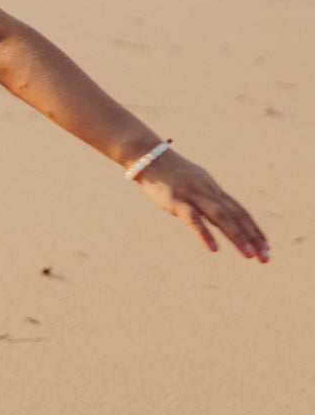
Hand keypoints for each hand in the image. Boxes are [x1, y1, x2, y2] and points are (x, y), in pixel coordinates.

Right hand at [135, 150, 269, 260]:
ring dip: (237, 236)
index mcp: (214, 189)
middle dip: (253, 237)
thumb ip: (206, 198)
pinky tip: (214, 249)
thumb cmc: (168, 172)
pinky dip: (205, 234)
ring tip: (249, 255)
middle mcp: (209, 192)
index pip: (240, 211)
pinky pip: (193, 219)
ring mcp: (193, 195)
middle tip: (266, 258)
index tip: (266, 247)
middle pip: (237, 216)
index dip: (254, 229)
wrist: (148, 156)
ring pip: (221, 217)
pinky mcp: (176, 200)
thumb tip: (216, 213)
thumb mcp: (193, 184)